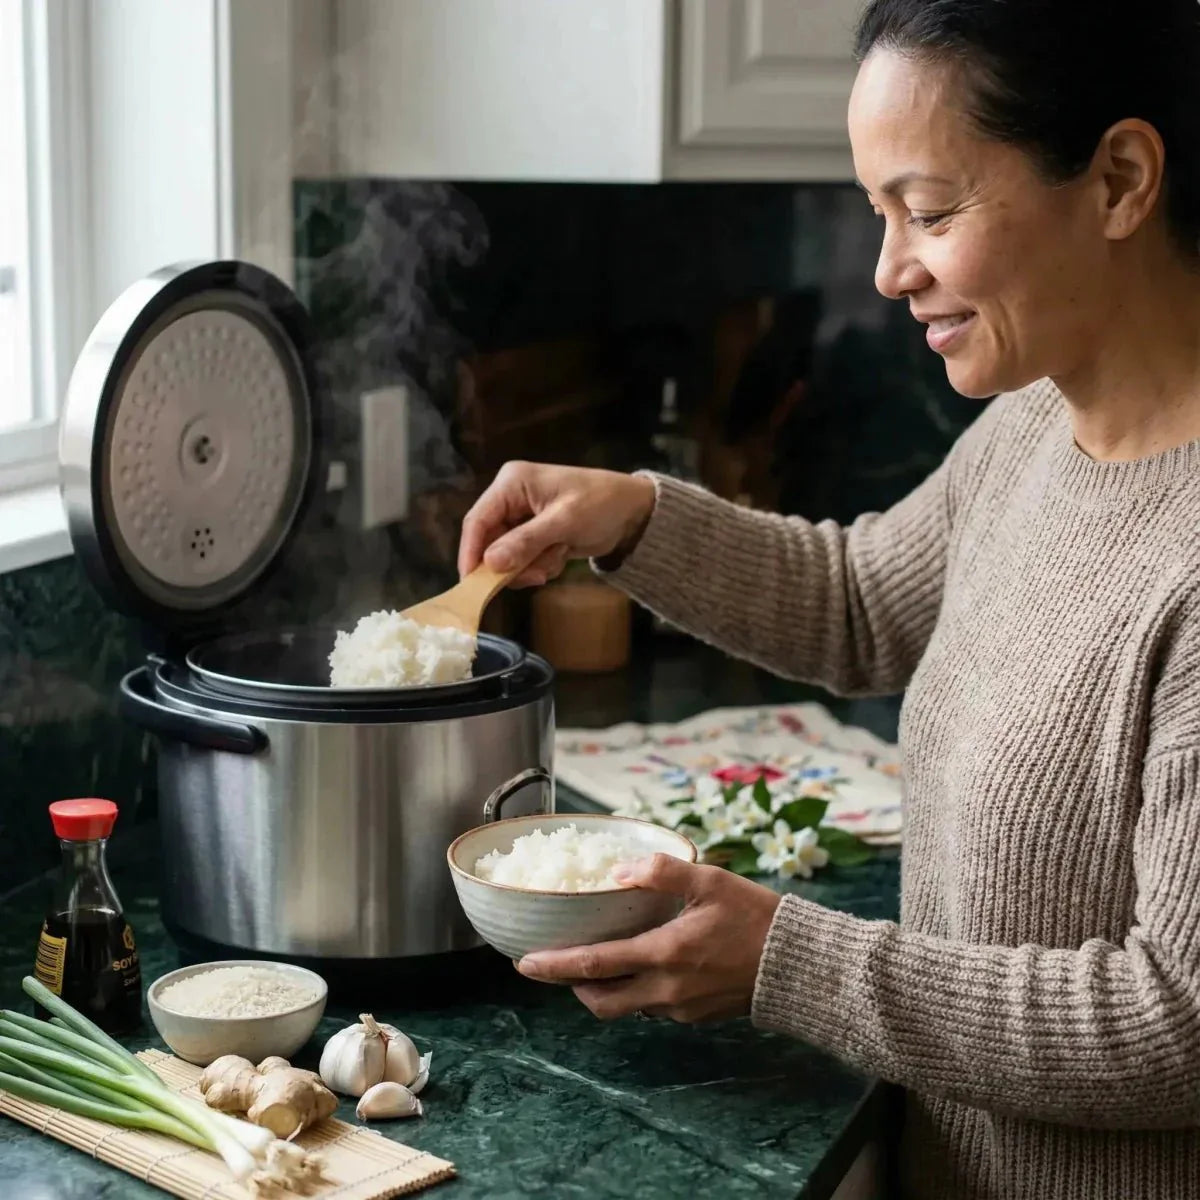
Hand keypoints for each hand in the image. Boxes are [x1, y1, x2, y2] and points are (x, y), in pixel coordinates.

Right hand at [458, 462, 655, 587]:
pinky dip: (542, 565)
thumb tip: (490, 563)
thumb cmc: (601, 504)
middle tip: (537, 575)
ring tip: (559, 555)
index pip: (477, 520)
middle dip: (513, 563)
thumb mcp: (564, 522)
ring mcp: (522, 519)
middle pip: (490, 543)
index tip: (471, 583)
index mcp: (512, 483)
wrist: (634, 513)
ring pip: (507, 557)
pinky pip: (524, 561)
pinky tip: (563, 554)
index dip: (471, 553)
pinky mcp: (534, 536)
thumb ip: (526, 542)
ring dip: (532, 565)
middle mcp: (511, 499)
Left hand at [516, 854, 781, 1022]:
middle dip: (570, 986)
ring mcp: (680, 1008)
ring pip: (624, 1006)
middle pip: (600, 1000)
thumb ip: (662, 873)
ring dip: (601, 988)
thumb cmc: (756, 917)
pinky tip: (639, 965)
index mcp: (665, 954)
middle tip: (551, 965)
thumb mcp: (710, 881)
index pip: (595, 965)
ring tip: (591, 961)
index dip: (555, 965)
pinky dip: (633, 990)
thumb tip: (620, 871)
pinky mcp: (694, 1015)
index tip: (524, 963)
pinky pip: (651, 1006)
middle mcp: (666, 989)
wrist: (797, 964)